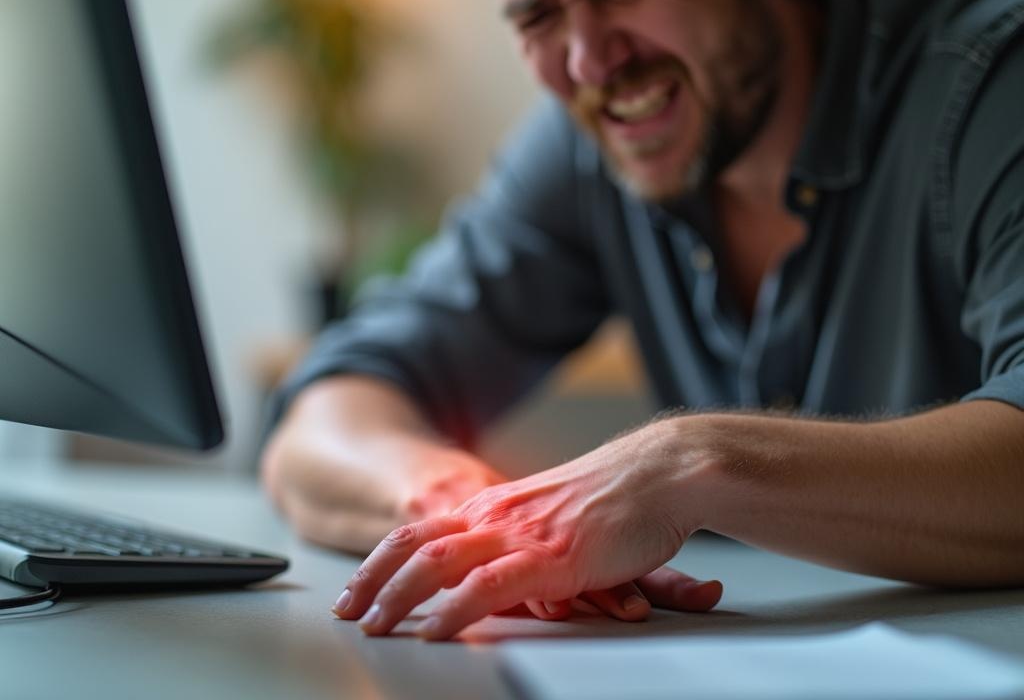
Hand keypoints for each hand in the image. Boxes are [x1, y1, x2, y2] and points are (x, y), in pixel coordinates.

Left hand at [332, 419, 722, 638]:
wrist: (661, 472)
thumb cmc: (619, 495)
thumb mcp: (555, 515)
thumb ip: (522, 536)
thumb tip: (504, 569)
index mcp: (496, 505)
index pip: (421, 531)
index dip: (382, 561)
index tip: (359, 589)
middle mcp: (497, 515)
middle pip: (413, 545)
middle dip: (372, 580)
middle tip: (347, 611)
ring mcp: (519, 533)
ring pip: (436, 564)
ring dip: (397, 597)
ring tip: (374, 625)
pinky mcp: (549, 555)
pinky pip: (486, 586)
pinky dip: (451, 611)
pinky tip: (432, 631)